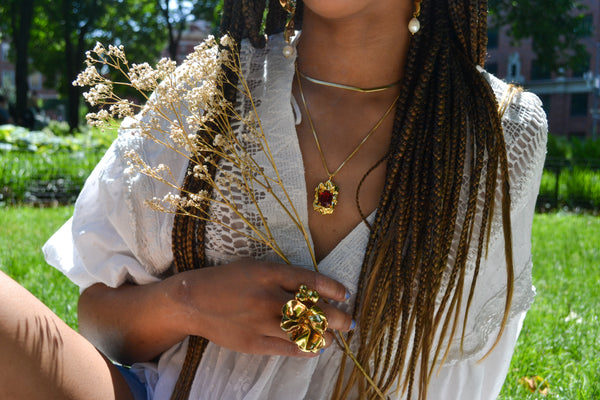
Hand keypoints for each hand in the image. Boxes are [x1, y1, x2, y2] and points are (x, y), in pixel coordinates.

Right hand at [170, 260, 352, 356]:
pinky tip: (314, 348)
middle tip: (350, 322)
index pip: (311, 281)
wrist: (193, 300)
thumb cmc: (228, 280)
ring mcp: (261, 322)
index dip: (333, 289)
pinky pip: (287, 349)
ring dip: (325, 337)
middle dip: (338, 318)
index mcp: (269, 273)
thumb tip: (315, 290)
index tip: (345, 295)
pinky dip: (305, 349)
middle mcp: (268, 297)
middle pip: (313, 310)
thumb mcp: (256, 267)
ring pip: (304, 333)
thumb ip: (283, 276)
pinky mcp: (253, 343)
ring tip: (333, 338)